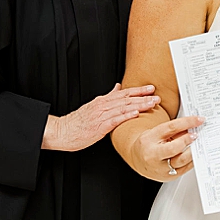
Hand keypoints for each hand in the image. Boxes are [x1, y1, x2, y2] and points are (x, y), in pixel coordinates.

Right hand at [42, 81, 163, 153]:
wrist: (62, 131)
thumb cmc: (77, 123)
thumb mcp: (93, 106)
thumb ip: (107, 97)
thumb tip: (118, 87)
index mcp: (102, 101)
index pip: (124, 93)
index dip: (138, 90)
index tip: (151, 88)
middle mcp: (103, 106)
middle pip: (126, 99)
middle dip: (143, 97)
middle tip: (156, 95)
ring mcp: (101, 116)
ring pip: (123, 107)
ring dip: (139, 104)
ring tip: (152, 103)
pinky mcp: (98, 126)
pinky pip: (114, 120)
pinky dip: (125, 115)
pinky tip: (135, 114)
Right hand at [138, 107, 204, 181]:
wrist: (138, 159)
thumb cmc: (148, 144)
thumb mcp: (157, 132)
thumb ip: (173, 129)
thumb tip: (193, 125)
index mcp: (149, 141)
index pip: (170, 128)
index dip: (187, 123)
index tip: (199, 120)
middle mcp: (153, 157)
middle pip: (174, 148)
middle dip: (188, 140)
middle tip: (196, 135)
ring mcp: (160, 169)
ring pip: (181, 160)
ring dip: (192, 150)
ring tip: (196, 144)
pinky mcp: (168, 177)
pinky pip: (184, 169)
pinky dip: (192, 160)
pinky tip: (194, 154)